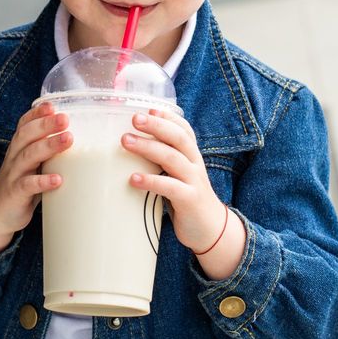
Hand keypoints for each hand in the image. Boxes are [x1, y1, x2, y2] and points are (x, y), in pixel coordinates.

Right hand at [0, 102, 71, 256]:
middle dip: (46, 124)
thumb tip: (83, 144)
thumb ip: (49, 154)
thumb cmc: (20, 186)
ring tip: (68, 139)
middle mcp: (14, 157)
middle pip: (27, 135)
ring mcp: (14, 175)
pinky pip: (28, 185)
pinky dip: (43, 181)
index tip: (52, 105)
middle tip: (65, 118)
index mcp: (19, 148)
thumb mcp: (31, 165)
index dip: (36, 113)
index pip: (24, 124)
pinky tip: (58, 179)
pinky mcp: (15, 194)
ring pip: (29, 156)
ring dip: (49, 146)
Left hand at [121, 108, 227, 253]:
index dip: (169, 117)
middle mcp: (195, 164)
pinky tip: (134, 178)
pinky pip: (171, 187)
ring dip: (148, 147)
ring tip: (126, 141)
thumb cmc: (187, 199)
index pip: (184, 130)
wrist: (211, 230)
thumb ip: (163, 162)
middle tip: (134, 118)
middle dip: (156, 125)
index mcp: (192, 156)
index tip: (150, 108)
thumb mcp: (178, 176)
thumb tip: (130, 148)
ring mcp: (194, 181)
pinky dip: (152, 181)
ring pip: (172, 158)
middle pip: (178, 138)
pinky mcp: (190, 200)